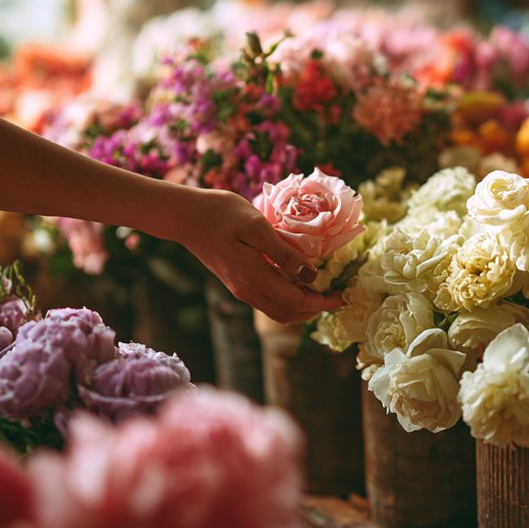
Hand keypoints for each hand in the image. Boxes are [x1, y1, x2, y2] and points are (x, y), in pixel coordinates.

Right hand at [176, 189, 344, 323]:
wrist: (185, 216)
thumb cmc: (221, 213)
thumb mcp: (257, 226)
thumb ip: (284, 252)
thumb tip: (312, 275)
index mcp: (253, 278)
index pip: (297, 302)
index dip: (323, 301)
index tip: (343, 293)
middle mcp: (247, 290)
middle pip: (289, 314)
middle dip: (316, 309)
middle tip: (336, 293)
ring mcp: (240, 289)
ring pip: (278, 310)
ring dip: (302, 306)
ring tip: (322, 288)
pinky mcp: (237, 283)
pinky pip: (268, 300)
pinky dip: (288, 297)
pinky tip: (298, 279)